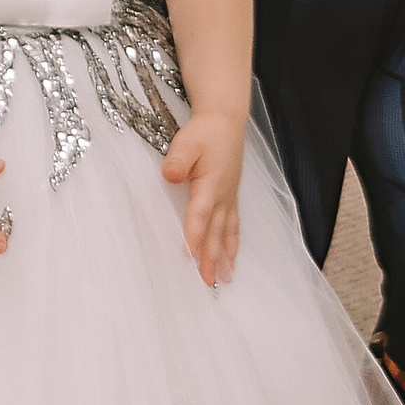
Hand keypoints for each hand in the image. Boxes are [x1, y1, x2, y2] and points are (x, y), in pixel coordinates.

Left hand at [161, 108, 245, 285]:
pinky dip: (233, 245)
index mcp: (210, 183)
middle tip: (206, 282)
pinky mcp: (231, 198)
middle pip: (215, 231)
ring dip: (225, 257)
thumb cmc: (205, 132)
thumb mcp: (186, 141)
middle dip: (211, 258)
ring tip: (224, 279)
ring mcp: (229, 198)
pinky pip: (234, 226)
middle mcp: (223, 195)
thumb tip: (170, 176)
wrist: (226, 122)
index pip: (200, 213)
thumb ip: (178, 160)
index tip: (189, 255)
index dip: (194, 234)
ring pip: (227, 233)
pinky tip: (231, 259)